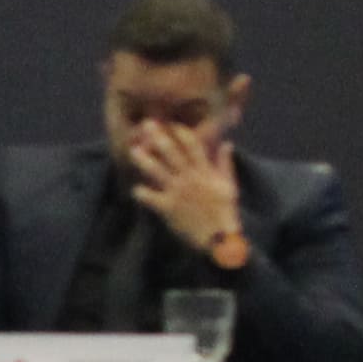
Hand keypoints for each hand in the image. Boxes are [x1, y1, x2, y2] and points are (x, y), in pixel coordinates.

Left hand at [122, 117, 245, 257]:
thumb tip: (227, 144)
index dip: (182, 132)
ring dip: (144, 160)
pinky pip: (150, 198)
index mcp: (205, 172)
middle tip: (146, 124)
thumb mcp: (229, 185)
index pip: (193, 145)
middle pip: (172, 153)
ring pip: (157, 171)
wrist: (219, 238)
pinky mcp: (168, 209)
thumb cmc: (225, 212)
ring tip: (133, 150)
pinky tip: (135, 189)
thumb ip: (225, 164)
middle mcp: (190, 178)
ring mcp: (178, 193)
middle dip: (159, 137)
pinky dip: (141, 193)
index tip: (172, 123)